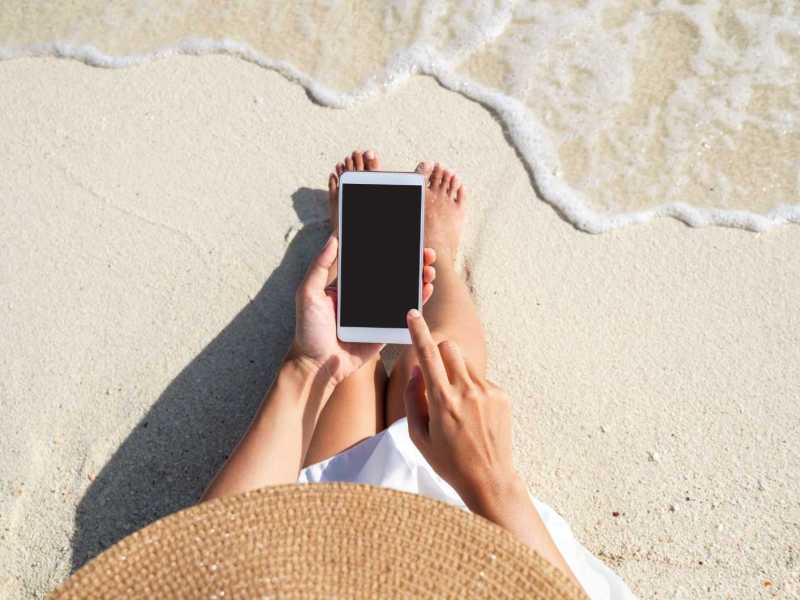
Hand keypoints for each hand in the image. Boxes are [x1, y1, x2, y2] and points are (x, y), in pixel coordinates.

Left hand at [290, 235, 436, 383]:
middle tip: (426, 254)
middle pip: (394, 275)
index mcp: (350, 285)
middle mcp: (365, 297)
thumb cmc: (308, 330)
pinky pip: (405, 315)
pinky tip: (426, 289)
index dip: (391, 250)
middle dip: (412, 262)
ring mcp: (377, 314)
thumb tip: (333, 238)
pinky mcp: (385, 331)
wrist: (316, 366)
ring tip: (429, 270)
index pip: (374, 262)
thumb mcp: (308, 293)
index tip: (405, 239)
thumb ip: (319, 266)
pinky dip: (418, 302)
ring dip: (419, 279)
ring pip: (403, 292)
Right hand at [403, 309, 518, 509]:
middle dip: (439, 353)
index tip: (413, 312)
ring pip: (466, 363)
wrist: (489, 479)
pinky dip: (472, 390)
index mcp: (442, 401)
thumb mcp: (418, 436)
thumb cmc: (448, 461)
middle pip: (450, 348)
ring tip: (457, 406)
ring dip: (456, 374)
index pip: (427, 355)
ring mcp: (488, 392)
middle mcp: (467, 391)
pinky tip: (474, 417)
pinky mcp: (502, 396)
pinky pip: (481, 380)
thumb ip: (412, 399)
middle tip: (437, 377)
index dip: (418, 331)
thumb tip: (416, 370)